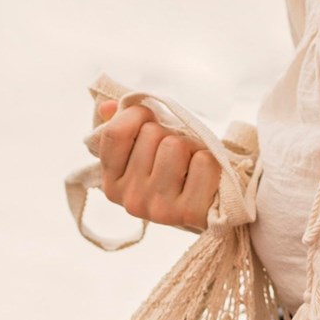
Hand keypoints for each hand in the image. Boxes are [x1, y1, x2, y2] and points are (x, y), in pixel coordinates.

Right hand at [94, 97, 218, 231]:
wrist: (212, 205)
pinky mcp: (189, 213)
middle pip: (151, 134)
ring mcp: (158, 209)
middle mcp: (131, 199)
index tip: (151, 119)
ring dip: (191, 146)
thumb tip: (108, 106)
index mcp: (113, 183)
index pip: (115, 133)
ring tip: (192, 164)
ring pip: (176, 145)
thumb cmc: (175, 170)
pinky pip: (203, 161)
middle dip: (170, 133)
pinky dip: (211, 161)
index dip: (137, 115)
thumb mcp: (145, 150)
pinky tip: (206, 177)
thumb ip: (123, 127)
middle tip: (178, 154)